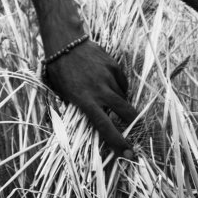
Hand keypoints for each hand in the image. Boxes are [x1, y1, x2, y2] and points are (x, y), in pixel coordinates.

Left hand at [43, 40, 139, 159]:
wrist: (65, 43)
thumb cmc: (60, 72)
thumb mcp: (64, 94)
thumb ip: (81, 107)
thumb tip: (97, 121)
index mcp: (84, 100)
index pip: (105, 126)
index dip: (118, 142)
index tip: (129, 154)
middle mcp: (99, 90)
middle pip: (125, 112)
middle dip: (134, 125)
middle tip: (137, 132)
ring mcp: (108, 76)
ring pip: (123, 97)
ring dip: (121, 104)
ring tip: (111, 102)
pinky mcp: (113, 65)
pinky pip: (122, 83)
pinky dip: (120, 88)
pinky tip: (112, 87)